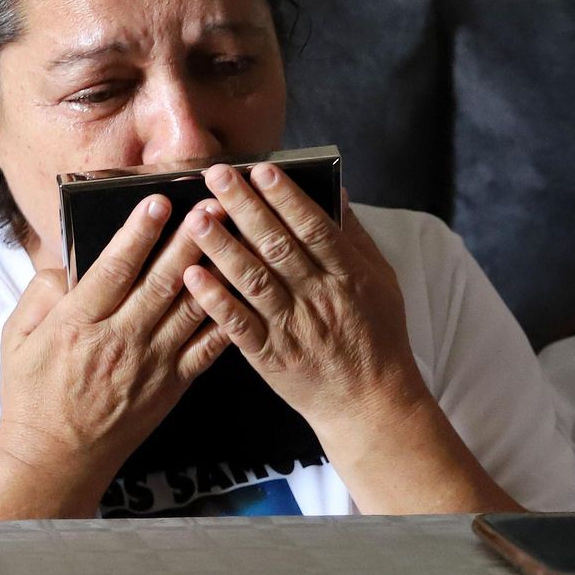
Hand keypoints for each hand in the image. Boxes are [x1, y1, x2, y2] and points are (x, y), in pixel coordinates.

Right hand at [0, 195, 230, 509]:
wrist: (57, 457)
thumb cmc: (36, 393)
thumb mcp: (17, 336)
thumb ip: (41, 292)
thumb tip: (67, 260)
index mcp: (79, 323)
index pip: (114, 269)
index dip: (138, 234)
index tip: (158, 203)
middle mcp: (119, 340)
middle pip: (161, 282)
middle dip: (189, 241)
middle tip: (212, 207)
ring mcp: (151, 364)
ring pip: (190, 309)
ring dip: (215, 270)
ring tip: (233, 237)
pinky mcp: (173, 384)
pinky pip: (206, 349)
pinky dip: (227, 320)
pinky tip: (244, 293)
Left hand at [180, 163, 433, 443]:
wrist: (371, 405)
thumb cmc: (378, 337)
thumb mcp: (382, 281)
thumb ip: (355, 236)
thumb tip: (337, 191)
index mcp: (349, 276)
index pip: (314, 228)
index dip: (286, 198)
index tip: (261, 170)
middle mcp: (320, 298)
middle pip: (277, 246)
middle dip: (245, 208)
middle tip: (216, 176)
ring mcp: (293, 328)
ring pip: (253, 281)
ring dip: (222, 247)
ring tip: (196, 217)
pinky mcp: (271, 357)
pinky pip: (239, 325)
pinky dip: (215, 300)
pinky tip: (192, 275)